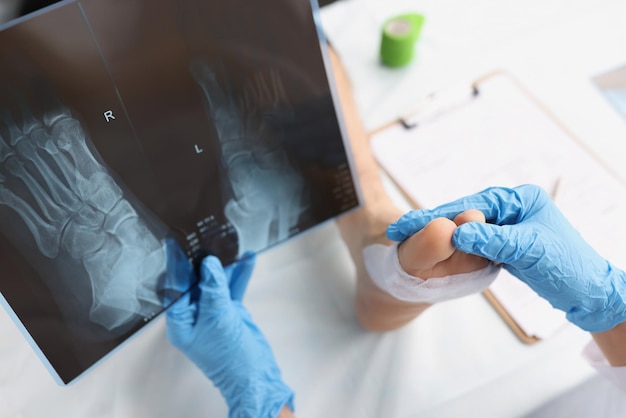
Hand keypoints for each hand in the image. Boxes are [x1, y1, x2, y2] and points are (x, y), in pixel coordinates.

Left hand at [166, 252, 293, 417]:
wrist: (255, 375)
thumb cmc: (229, 357)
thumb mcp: (218, 319)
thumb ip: (213, 289)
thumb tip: (208, 264)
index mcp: (181, 321)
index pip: (175, 287)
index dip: (176, 265)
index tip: (176, 244)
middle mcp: (194, 315)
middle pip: (195, 281)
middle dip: (203, 261)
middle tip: (206, 238)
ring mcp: (213, 312)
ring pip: (216, 282)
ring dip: (225, 265)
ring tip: (229, 244)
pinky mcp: (230, 311)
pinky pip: (232, 288)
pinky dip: (240, 274)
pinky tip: (247, 259)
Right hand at [387, 184, 625, 332]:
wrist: (590, 295)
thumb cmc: (568, 268)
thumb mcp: (528, 251)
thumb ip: (491, 239)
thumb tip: (455, 230)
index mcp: (519, 198)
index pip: (470, 205)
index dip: (435, 215)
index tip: (407, 224)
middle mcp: (511, 206)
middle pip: (462, 212)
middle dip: (429, 222)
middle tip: (397, 231)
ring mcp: (507, 224)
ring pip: (464, 226)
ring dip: (437, 233)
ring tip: (407, 239)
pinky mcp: (504, 242)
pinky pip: (473, 241)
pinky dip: (452, 246)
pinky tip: (433, 249)